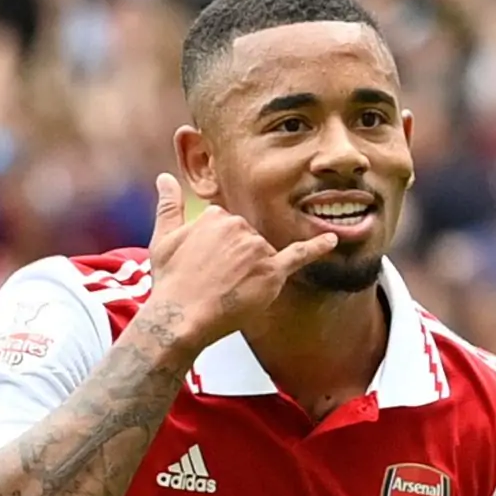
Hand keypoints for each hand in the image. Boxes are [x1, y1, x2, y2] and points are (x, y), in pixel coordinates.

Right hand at [145, 173, 337, 345]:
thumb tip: (164, 177)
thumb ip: (168, 205)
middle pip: (249, 239)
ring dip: (251, 270)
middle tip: (215, 280)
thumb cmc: (171, 282)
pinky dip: (317, 247)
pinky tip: (332, 239)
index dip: (219, 249)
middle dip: (236, 259)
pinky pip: (299, 255)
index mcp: (217, 216)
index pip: (229, 226)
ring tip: (227, 288)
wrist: (179, 317)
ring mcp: (257, 249)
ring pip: (263, 254)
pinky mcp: (271, 272)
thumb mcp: (163, 238)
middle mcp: (240, 227)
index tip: (207, 265)